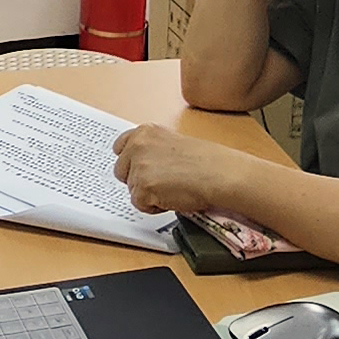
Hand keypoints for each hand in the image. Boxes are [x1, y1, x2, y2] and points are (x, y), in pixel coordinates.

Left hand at [109, 123, 252, 216]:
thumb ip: (152, 150)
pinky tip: (172, 197)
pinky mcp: (142, 188)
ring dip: (148, 194)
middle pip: (121, 171)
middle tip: (161, 183)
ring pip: (131, 189)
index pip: (120, 147)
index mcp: (145, 132)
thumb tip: (143, 166)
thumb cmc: (205, 161)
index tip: (138, 168)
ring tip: (172, 189)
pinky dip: (154, 206)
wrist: (219, 173)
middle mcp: (137, 146)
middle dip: (137, 180)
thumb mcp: (173, 143)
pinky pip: (140, 204)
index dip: (130, 161)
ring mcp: (138, 167)